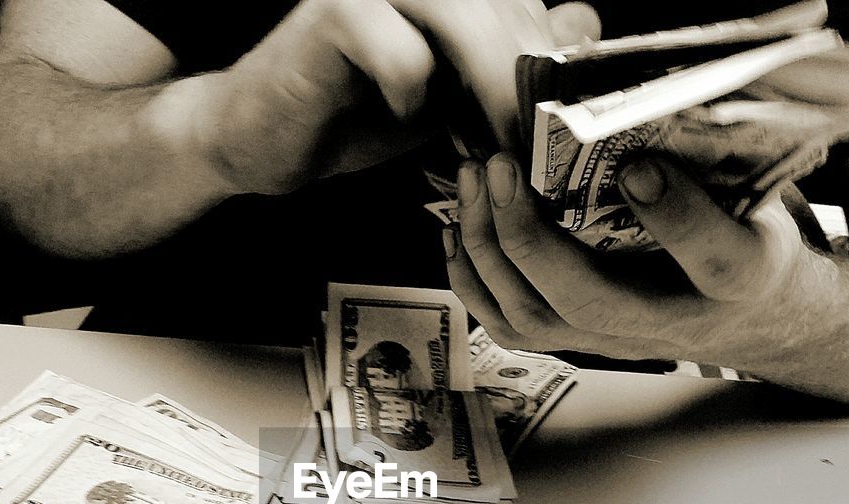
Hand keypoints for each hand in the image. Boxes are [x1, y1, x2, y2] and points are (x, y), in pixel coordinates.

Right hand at [193, 0, 599, 194]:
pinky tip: (400, 114)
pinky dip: (411, 96)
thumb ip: (511, 57)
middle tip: (528, 144)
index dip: (549, 62)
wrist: (266, 138)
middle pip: (505, 8)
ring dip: (486, 90)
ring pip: (466, 22)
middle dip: (526, 85)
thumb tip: (583, 24)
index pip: (524, 1)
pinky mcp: (334, 14)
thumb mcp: (453, 92)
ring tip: (485, 140)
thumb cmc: (356, 112)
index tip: (559, 124)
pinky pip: (404, 55)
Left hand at [446, 152, 825, 365]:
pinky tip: (461, 229)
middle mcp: (673, 321)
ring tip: (474, 182)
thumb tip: (639, 106)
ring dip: (491, 250)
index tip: (639, 167)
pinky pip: (514, 326)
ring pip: (539, 318)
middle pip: (590, 302)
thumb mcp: (763, 194)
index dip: (677, 216)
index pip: (718, 259)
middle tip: (500, 164)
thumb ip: (716, 161)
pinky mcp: (581, 342)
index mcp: (741, 277)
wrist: (751, 315)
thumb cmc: (749, 237)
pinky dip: (474, 279)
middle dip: (530, 237)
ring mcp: (619, 340)